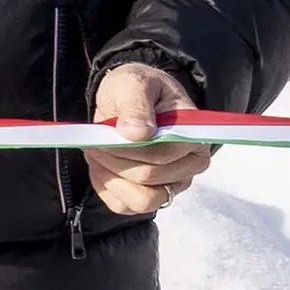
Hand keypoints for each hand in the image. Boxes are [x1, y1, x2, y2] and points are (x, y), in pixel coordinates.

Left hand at [83, 61, 212, 217]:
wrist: (128, 99)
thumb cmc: (137, 89)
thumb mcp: (133, 83)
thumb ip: (136, 104)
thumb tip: (138, 133)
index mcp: (193, 138)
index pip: (161, 155)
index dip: (125, 147)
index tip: (104, 130)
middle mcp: (190, 166)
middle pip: (147, 177)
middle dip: (112, 157)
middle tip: (96, 139)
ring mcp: (173, 184)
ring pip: (141, 200)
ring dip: (111, 176)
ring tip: (99, 153)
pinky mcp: (152, 196)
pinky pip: (125, 206)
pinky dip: (106, 187)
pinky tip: (102, 166)